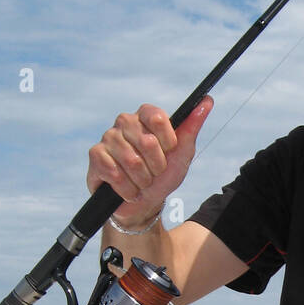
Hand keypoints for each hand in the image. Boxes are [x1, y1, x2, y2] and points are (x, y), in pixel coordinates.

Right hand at [87, 97, 213, 223]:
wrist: (143, 203)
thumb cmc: (163, 175)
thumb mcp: (182, 154)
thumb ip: (192, 126)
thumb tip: (207, 100)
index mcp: (146, 115)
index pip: (157, 118)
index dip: (168, 141)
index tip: (170, 152)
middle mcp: (125, 122)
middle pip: (147, 142)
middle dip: (157, 167)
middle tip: (154, 173)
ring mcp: (108, 137)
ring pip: (131, 161)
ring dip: (142, 181)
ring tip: (141, 182)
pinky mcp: (96, 155)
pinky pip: (114, 173)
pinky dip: (127, 189)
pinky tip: (128, 190)